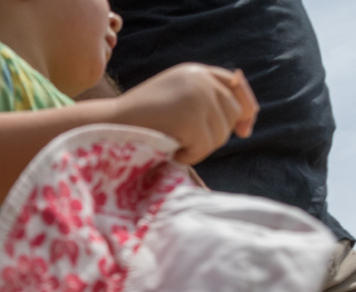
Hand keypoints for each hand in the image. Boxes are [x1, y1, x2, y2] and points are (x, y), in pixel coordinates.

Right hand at [111, 63, 257, 164]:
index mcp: (195, 72)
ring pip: (221, 133)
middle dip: (215, 134)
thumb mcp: (174, 99)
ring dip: (199, 147)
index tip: (245, 129)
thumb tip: (247, 120)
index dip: (245, 107)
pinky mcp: (192, 118)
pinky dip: (189, 156)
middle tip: (186, 143)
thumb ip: (203, 100)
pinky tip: (170, 149)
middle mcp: (200, 79)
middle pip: (233, 112)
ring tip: (173, 144)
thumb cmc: (137, 121)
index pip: (234, 85)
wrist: (108, 126)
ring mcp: (197, 97)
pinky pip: (205, 147)